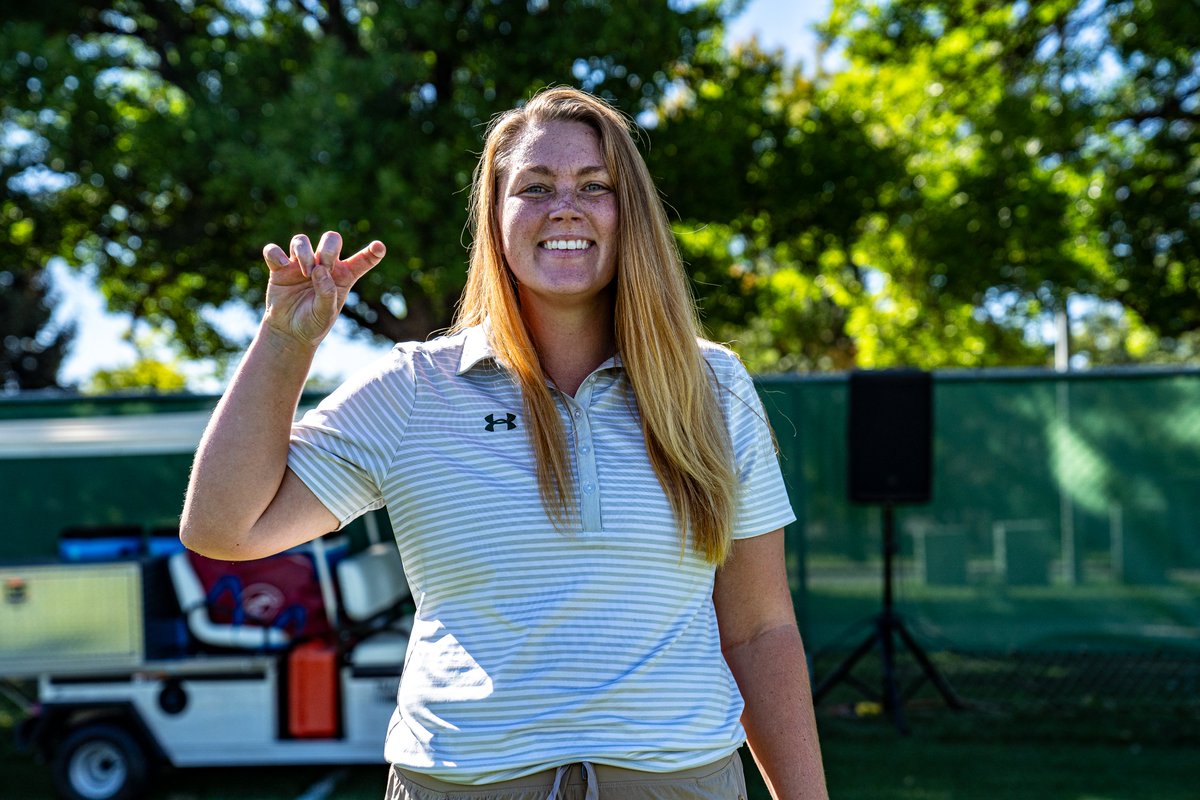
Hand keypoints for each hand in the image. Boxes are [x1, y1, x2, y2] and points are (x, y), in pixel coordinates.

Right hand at [260, 231, 384, 346]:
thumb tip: (320, 270)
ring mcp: (300, 264)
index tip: (379, 247)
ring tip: (305, 273)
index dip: (371, 253)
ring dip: (304, 253)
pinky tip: (282, 265)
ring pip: (301, 240)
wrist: (289, 332)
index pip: (361, 261)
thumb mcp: (325, 314)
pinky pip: (273, 250)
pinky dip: (275, 253)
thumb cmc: (313, 323)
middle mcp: (323, 266)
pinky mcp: (280, 268)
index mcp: (343, 276)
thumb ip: (327, 293)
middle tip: (324, 267)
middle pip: (330, 239)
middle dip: (328, 249)